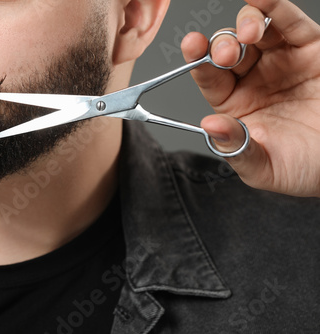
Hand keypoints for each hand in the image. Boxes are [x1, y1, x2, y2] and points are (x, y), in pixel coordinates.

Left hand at [181, 0, 319, 196]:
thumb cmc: (299, 167)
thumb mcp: (262, 166)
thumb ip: (236, 147)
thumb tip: (209, 127)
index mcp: (233, 103)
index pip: (210, 77)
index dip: (198, 61)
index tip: (191, 44)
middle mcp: (253, 78)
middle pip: (228, 49)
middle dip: (222, 45)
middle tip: (227, 53)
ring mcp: (280, 60)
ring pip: (256, 30)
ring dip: (247, 24)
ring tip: (249, 34)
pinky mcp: (309, 47)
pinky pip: (291, 23)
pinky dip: (276, 7)